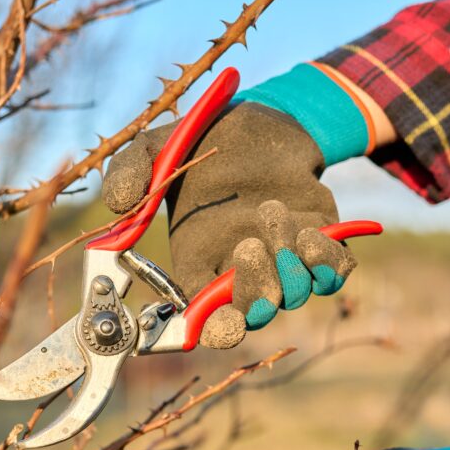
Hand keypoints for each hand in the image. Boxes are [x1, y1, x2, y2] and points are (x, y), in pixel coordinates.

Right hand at [102, 102, 354, 348]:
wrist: (257, 118)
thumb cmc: (201, 141)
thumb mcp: (157, 148)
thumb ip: (130, 173)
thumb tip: (118, 204)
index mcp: (198, 262)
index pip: (207, 320)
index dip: (216, 330)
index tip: (226, 323)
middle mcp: (240, 271)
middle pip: (255, 313)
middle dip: (256, 288)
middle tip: (248, 243)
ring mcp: (282, 261)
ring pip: (294, 294)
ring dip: (289, 265)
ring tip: (274, 211)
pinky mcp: (317, 243)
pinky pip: (331, 275)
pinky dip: (326, 263)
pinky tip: (314, 233)